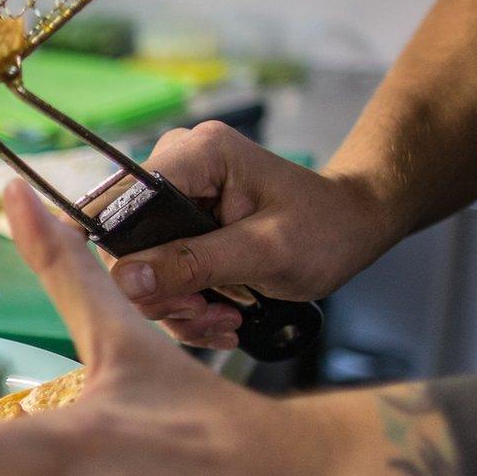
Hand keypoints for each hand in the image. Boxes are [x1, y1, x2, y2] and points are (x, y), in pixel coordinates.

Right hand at [107, 122, 397, 348]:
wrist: (351, 226)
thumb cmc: (324, 228)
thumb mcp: (264, 253)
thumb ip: (192, 264)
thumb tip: (125, 280)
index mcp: (196, 154)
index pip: (126, 208)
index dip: (135, 261)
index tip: (180, 300)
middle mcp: (178, 166)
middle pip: (128, 244)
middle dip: (164, 292)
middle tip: (209, 315)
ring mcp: (178, 197)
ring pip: (142, 266)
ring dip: (179, 306)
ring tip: (225, 321)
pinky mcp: (182, 224)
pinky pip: (161, 272)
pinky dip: (187, 304)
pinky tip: (222, 316)